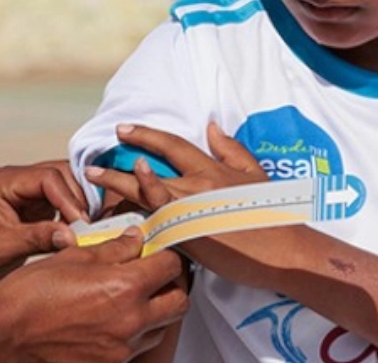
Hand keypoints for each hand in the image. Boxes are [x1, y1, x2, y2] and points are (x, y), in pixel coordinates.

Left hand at [0, 161, 88, 297]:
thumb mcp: (1, 249)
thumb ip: (37, 238)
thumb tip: (73, 236)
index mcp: (2, 181)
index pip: (47, 178)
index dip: (69, 199)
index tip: (81, 225)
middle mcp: (14, 181)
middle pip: (60, 175)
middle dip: (77, 199)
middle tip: (89, 227)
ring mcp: (23, 194)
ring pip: (63, 187)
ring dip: (77, 206)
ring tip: (87, 230)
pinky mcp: (30, 209)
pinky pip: (59, 204)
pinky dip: (71, 215)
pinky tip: (79, 232)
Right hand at [0, 229, 188, 362]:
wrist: (2, 335)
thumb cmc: (29, 294)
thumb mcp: (73, 257)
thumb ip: (112, 248)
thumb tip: (135, 238)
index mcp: (124, 288)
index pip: (171, 266)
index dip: (167, 253)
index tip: (158, 250)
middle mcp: (130, 322)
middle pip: (178, 301)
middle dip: (171, 284)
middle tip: (154, 274)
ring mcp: (121, 350)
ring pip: (161, 328)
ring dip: (154, 311)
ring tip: (130, 298)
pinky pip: (136, 349)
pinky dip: (133, 334)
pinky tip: (112, 321)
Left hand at [87, 123, 302, 288]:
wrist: (284, 250)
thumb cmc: (273, 214)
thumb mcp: (254, 173)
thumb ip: (230, 150)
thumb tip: (210, 126)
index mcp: (211, 169)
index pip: (172, 145)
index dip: (146, 135)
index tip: (123, 129)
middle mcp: (196, 186)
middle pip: (149, 169)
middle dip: (119, 163)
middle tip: (93, 159)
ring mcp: (189, 213)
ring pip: (145, 195)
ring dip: (117, 185)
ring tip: (93, 178)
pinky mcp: (188, 239)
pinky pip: (154, 225)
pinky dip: (135, 218)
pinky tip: (115, 214)